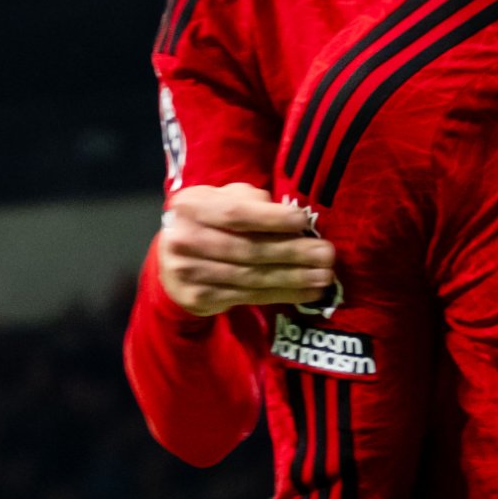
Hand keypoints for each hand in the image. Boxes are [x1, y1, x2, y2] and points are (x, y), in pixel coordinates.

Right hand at [155, 184, 334, 317]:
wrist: (171, 261)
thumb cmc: (210, 223)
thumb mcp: (223, 200)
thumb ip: (251, 202)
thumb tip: (293, 218)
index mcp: (191, 206)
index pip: (236, 214)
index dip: (271, 219)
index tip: (302, 220)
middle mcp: (184, 239)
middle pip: (247, 249)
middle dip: (292, 252)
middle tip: (326, 255)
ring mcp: (188, 272)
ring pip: (251, 277)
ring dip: (293, 278)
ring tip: (324, 277)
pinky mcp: (198, 298)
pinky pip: (248, 297)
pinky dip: (282, 295)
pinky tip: (306, 293)